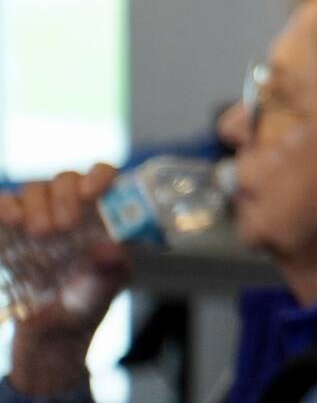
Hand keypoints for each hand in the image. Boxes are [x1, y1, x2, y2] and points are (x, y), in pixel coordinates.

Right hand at [0, 164, 129, 397]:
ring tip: (38, 235)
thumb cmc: (83, 307)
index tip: (92, 195)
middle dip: (64, 198)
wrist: (48, 338)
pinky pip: (5, 203)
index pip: (103, 175)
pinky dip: (6, 207)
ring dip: (36, 205)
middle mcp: (72, 209)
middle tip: (61, 229)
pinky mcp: (9, 232)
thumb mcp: (103, 291)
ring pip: (35, 188)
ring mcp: (39, 218)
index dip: (99, 176)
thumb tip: (109, 247)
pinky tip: (11, 222)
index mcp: (102, 215)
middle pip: (66, 179)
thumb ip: (109, 269)